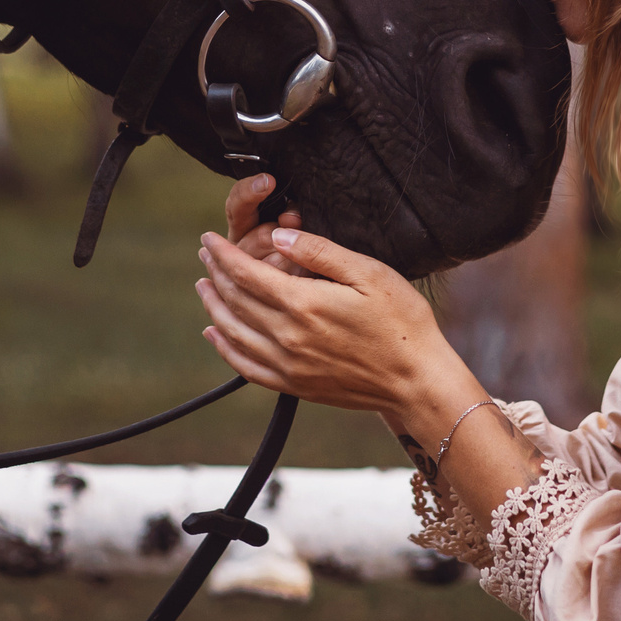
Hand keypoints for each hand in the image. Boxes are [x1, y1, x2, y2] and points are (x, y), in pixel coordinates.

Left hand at [196, 182, 466, 418]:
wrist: (416, 381)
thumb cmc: (401, 321)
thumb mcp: (368, 273)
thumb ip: (319, 252)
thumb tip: (278, 235)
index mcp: (304, 304)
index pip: (246, 273)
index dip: (223, 253)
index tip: (209, 239)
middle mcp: (288, 337)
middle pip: (235, 300)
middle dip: (216, 273)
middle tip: (205, 255)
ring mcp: (289, 365)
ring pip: (233, 332)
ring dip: (214, 307)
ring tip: (204, 286)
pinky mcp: (295, 385)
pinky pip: (246, 366)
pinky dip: (225, 348)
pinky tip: (215, 335)